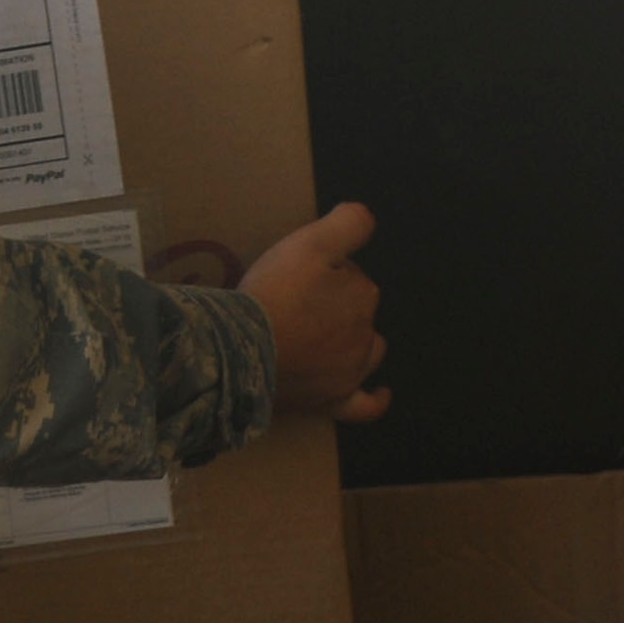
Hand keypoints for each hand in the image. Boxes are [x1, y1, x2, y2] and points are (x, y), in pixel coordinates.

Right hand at [238, 202, 389, 422]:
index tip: (297, 271)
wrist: (242, 351)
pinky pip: (365, 405)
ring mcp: (351, 373)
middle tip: (295, 297)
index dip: (325, 269)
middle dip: (335, 301)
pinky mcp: (333, 402)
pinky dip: (375, 398)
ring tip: (323, 332)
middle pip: (356, 311)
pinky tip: (381, 392)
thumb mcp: (308, 243)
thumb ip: (346, 224)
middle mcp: (366, 336)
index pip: (352, 275)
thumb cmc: (275, 294)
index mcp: (363, 295)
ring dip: (353, 339)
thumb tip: (365, 217)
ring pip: (365, 350)